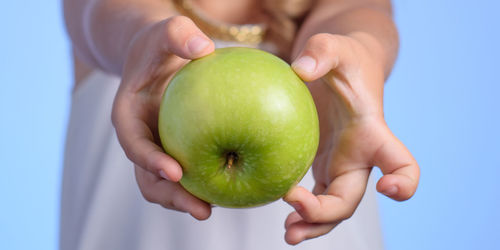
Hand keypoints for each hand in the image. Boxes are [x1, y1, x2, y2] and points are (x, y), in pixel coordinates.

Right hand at [112, 16, 214, 219]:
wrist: (163, 59)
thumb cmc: (162, 45)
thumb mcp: (166, 31)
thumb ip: (179, 35)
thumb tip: (204, 48)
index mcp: (129, 117)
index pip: (135, 144)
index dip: (151, 162)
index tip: (176, 172)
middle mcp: (142, 140)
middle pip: (149, 178)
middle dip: (172, 197)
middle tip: (201, 209)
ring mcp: (160, 150)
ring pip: (168, 185)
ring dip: (188, 200)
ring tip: (214, 210)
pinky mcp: (180, 152)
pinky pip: (192, 173)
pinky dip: (206, 184)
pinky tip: (235, 187)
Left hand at [283, 33, 419, 243]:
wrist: (339, 73)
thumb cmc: (345, 61)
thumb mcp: (336, 47)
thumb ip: (324, 51)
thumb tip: (301, 70)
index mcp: (372, 135)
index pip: (401, 163)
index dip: (404, 182)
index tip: (389, 189)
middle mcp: (358, 159)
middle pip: (350, 199)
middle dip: (326, 212)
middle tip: (294, 212)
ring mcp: (338, 167)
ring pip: (331, 208)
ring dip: (312, 225)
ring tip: (290, 234)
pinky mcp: (319, 168)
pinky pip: (312, 198)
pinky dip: (300, 211)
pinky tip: (281, 216)